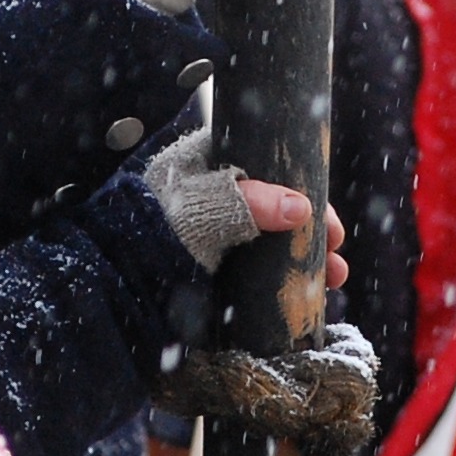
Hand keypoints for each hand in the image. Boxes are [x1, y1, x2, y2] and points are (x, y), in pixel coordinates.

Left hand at [144, 129, 348, 284]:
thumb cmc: (153, 231)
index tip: (330, 219)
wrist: (117, 282)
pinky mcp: (219, 264)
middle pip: (282, 204)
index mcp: (211, 161)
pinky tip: (309, 293)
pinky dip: (287, 278)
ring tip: (334, 280)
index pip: (271, 164)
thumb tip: (301, 207)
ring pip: (276, 238)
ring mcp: (220, 229)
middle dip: (316, 229)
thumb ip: (246, 204)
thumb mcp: (200, 211)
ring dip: (309, 257)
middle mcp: (220, 193)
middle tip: (338, 253)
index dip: (307, 188)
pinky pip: (262, 267)